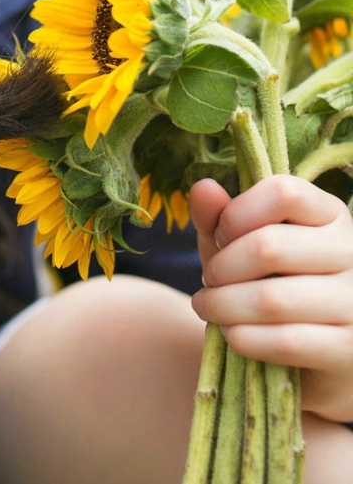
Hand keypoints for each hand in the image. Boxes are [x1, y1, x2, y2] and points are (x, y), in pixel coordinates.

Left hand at [190, 175, 352, 422]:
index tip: (221, 236)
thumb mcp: (242, 242)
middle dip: (222, 267)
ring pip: (273, 300)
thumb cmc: (270, 279)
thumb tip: (203, 188)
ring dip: (224, 305)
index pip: (285, 194)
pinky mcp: (348, 349)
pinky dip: (243, 337)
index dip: (239, 213)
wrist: (311, 352)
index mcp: (330, 213)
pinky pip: (284, 342)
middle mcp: (352, 251)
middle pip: (270, 246)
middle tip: (208, 280)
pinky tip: (229, 332)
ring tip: (207, 306)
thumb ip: (219, 215)